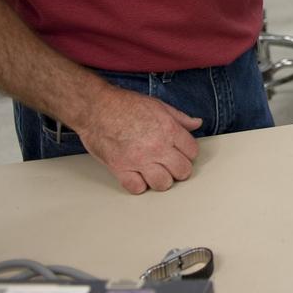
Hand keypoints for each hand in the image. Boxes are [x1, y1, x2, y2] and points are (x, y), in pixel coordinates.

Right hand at [78, 87, 202, 192]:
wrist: (97, 108)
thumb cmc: (124, 104)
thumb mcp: (158, 105)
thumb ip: (180, 117)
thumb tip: (196, 124)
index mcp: (169, 130)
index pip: (192, 152)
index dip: (188, 153)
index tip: (182, 153)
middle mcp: (157, 147)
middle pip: (182, 171)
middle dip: (179, 169)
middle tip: (172, 165)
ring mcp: (139, 160)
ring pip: (163, 184)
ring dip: (161, 180)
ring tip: (156, 173)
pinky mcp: (120, 168)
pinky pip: (137, 188)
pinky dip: (139, 185)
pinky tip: (138, 176)